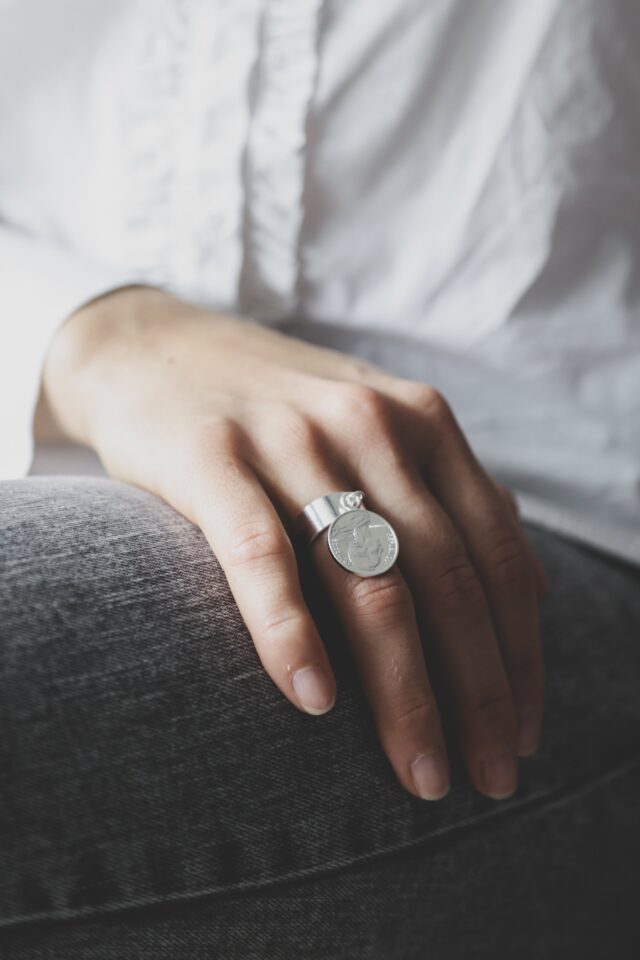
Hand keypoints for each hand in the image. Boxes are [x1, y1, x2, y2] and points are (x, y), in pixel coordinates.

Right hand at [42, 286, 545, 801]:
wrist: (157, 348)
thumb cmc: (277, 409)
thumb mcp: (379, 431)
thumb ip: (452, 497)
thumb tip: (530, 585)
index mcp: (423, 423)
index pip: (496, 554)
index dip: (520, 652)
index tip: (525, 733)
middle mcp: (369, 426)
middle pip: (445, 579)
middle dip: (478, 691)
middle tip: (489, 778)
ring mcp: (291, 438)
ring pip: (367, 579)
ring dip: (404, 689)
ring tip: (420, 772)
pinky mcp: (211, 455)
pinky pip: (261, 554)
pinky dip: (291, 631)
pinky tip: (313, 700)